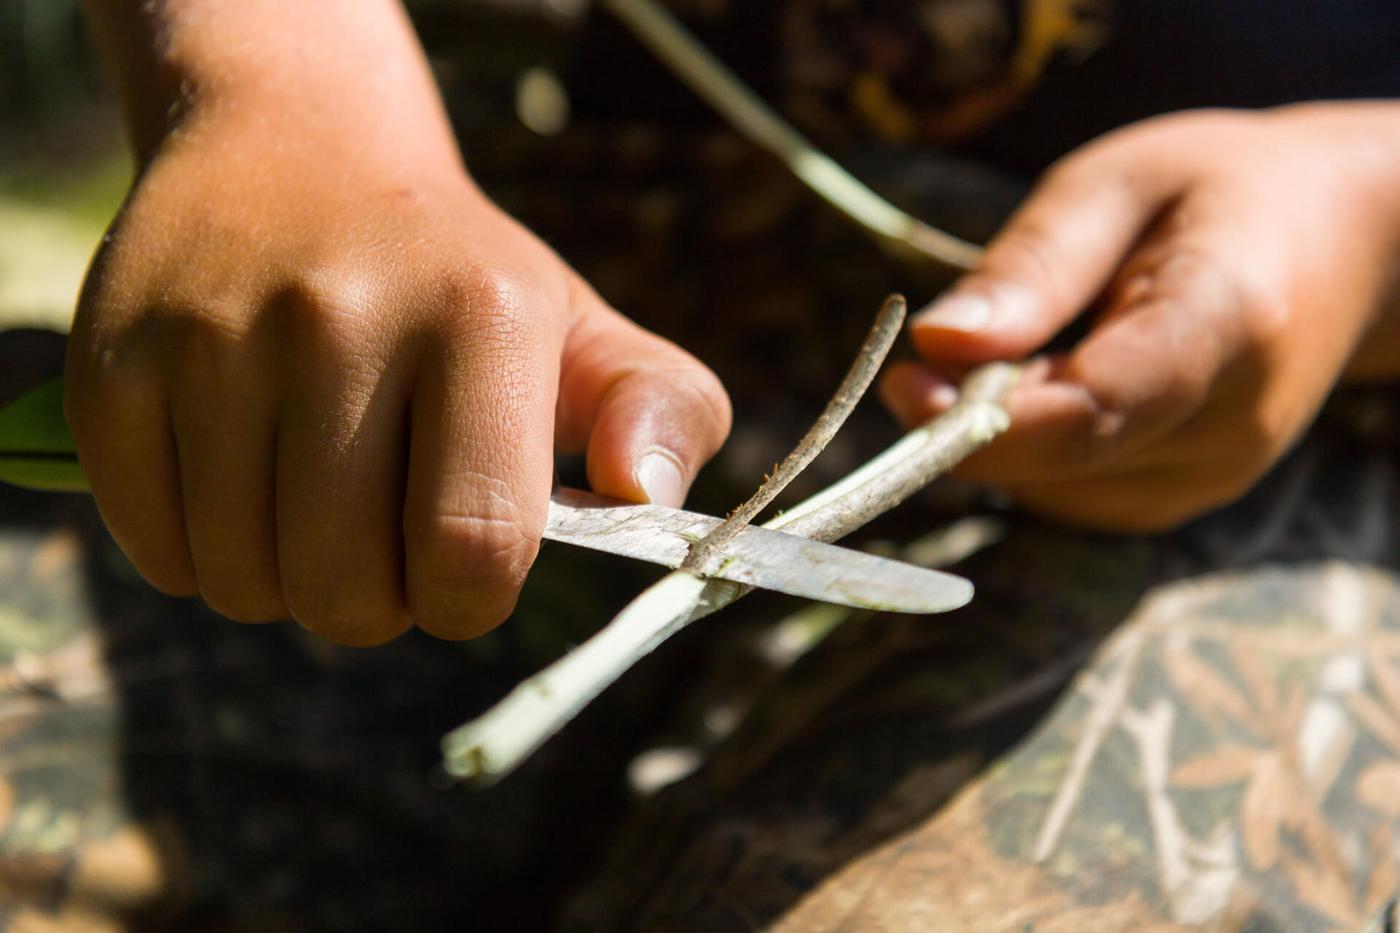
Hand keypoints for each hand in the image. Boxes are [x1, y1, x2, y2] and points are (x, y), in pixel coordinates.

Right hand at [64, 111, 729, 644]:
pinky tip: (240, 477)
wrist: (299, 162)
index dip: (468, 597)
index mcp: (483, 316)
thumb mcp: (583, 335)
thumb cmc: (461, 288)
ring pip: (244, 583)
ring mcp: (215, 337)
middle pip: (347, 591)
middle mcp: (342, 316)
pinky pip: (155, 550)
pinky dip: (201, 551)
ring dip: (288, 580)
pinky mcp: (116, 364)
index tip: (462, 565)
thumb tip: (645, 490)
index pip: (474, 548)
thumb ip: (663, 411)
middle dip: (377, 602)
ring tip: (314, 496)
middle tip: (383, 532)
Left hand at [881, 104, 1399, 531]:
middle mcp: (1230, 425)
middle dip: (968, 420)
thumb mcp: (1116, 183)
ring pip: (1050, 487)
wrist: (1344, 244)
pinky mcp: (1182, 500)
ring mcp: (1212, 477)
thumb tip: (934, 342)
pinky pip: (1067, 494)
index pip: (1089, 411)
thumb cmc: (1220, 193)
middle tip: (931, 356)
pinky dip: (1034, 448)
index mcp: (1226, 324)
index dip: (978, 415)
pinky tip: (1060, 382)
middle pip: (1057, 460)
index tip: (902, 380)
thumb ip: (1032, 265)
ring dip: (1003, 432)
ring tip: (1032, 346)